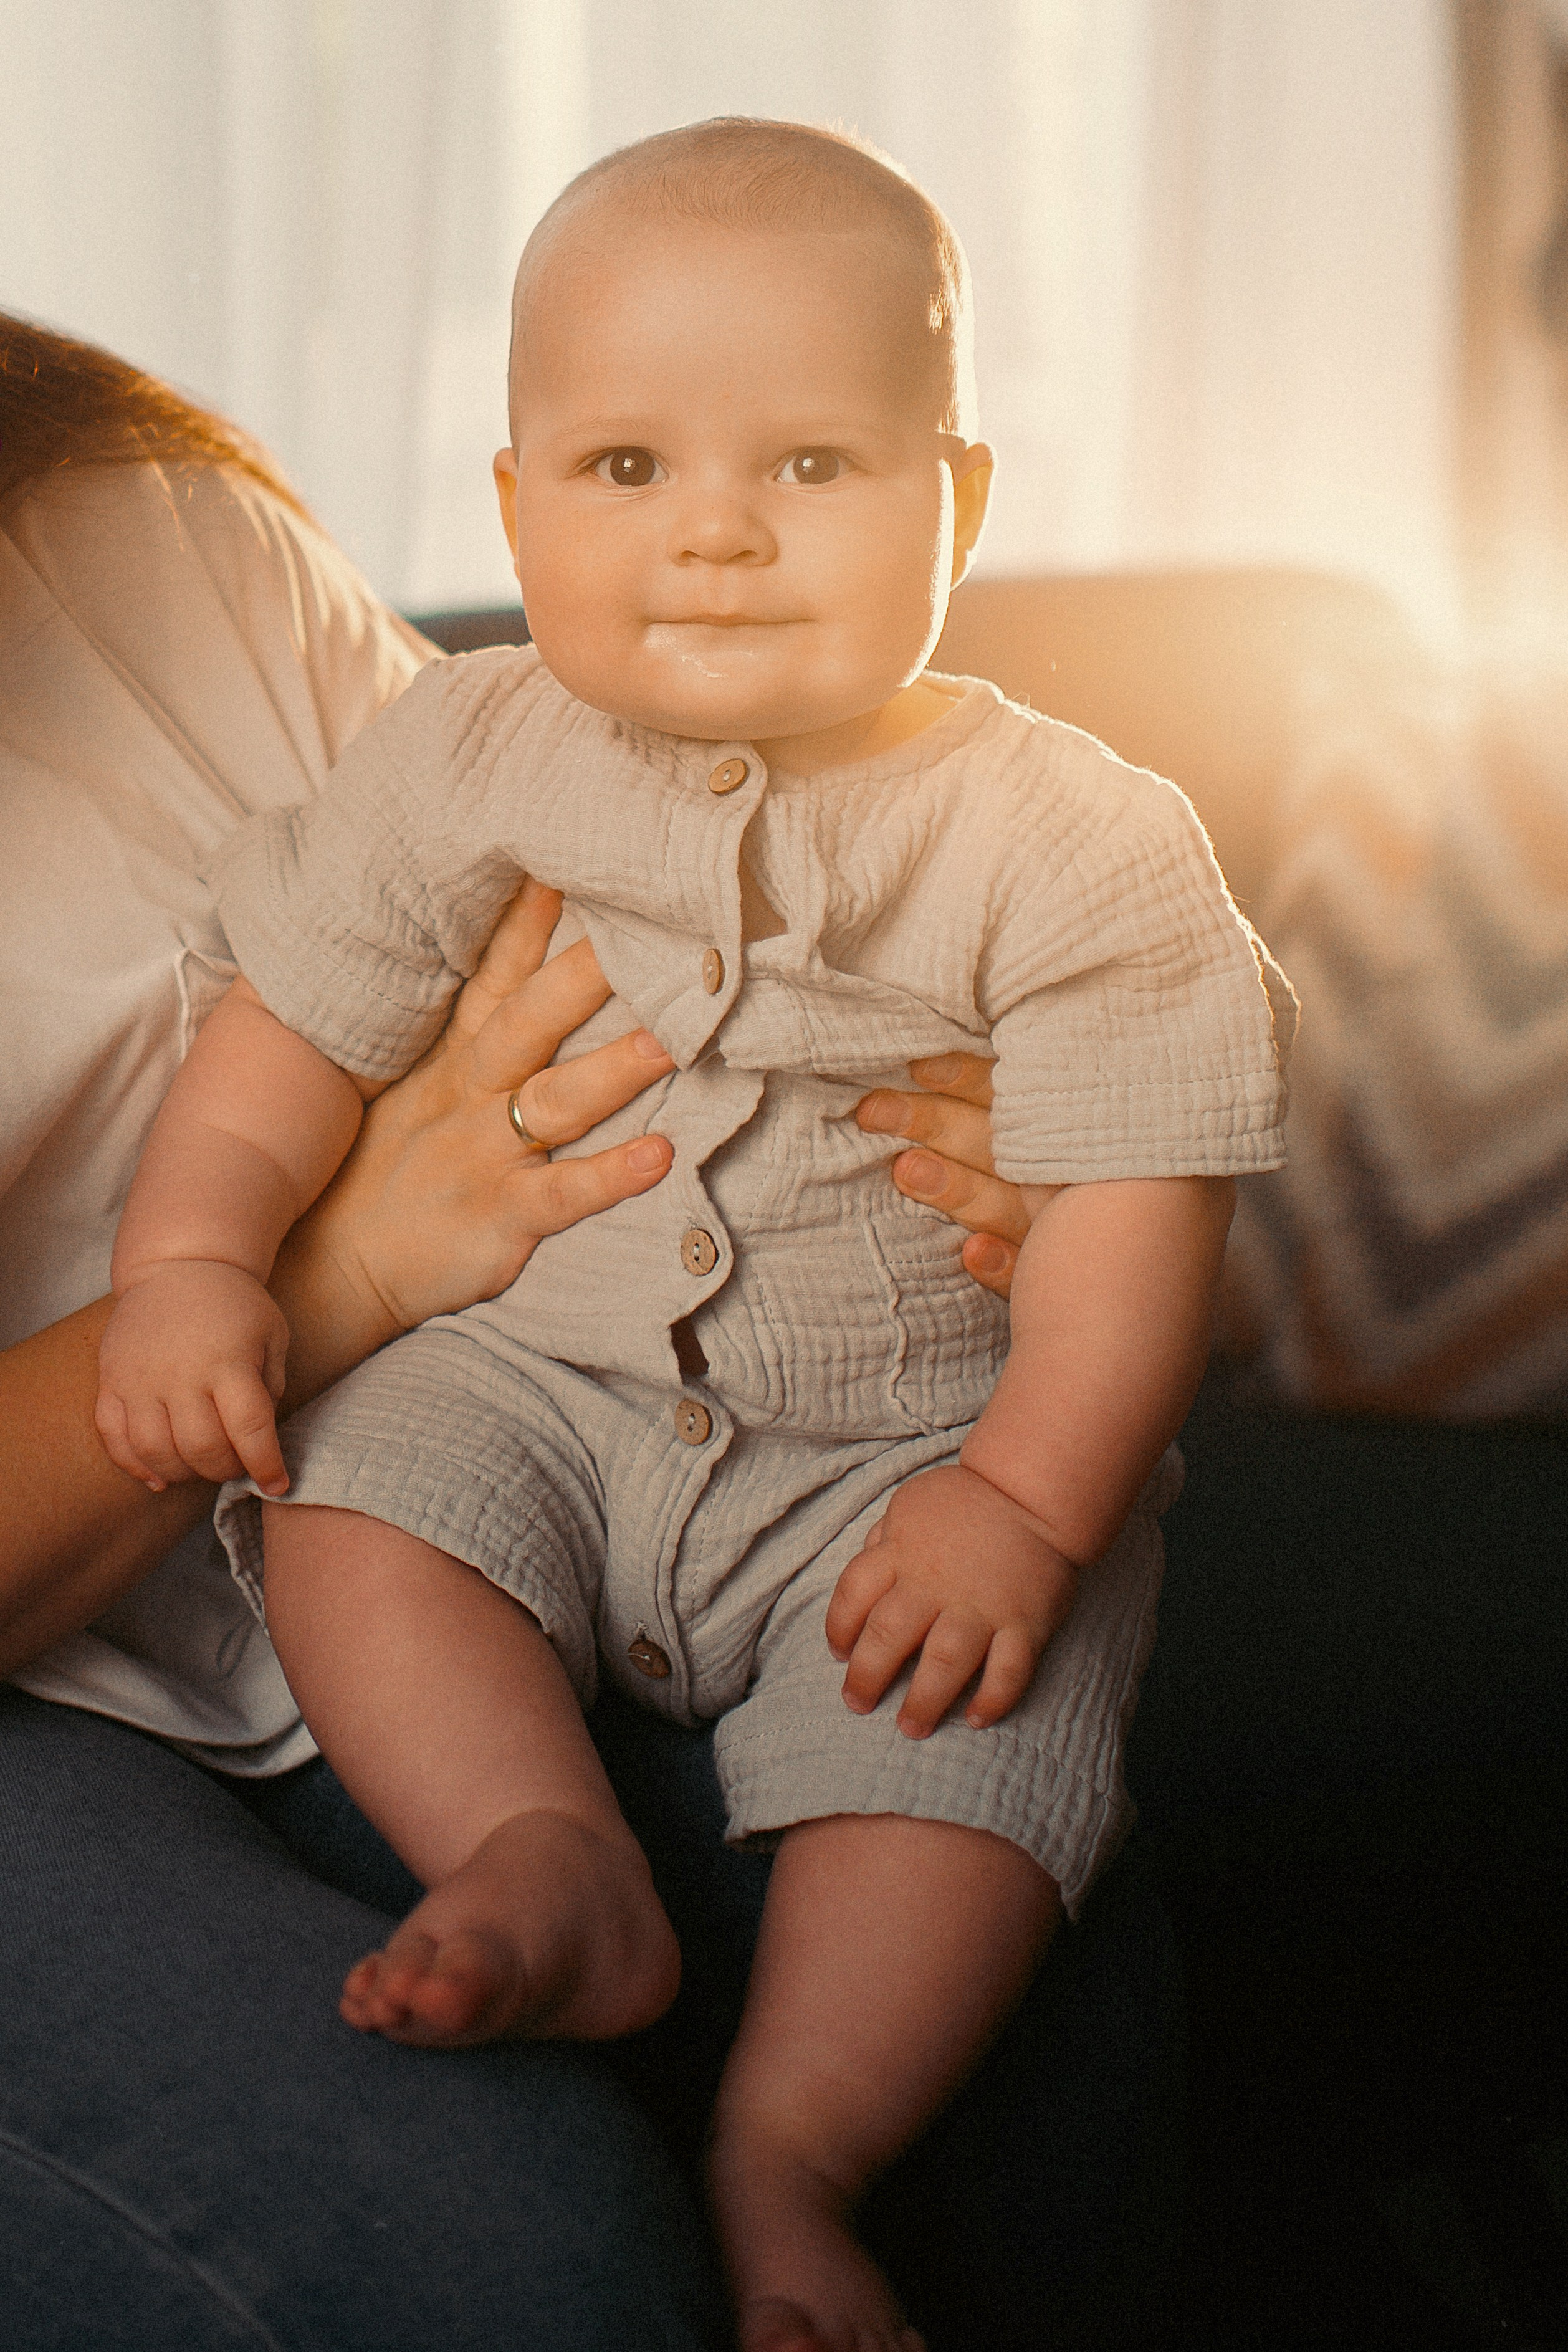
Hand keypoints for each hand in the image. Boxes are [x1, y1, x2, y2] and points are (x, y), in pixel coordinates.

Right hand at [96, 1260, 289, 1494]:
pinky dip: (134, 1465)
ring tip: (200, 1468)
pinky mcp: (111, 1380)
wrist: (178, 1267)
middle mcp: (181, 1373)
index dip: (265, 1465)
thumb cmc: (234, 1305)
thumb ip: (270, 1387)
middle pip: (201, 1448)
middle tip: (235, 1466)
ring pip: (155, 1451)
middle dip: (225, 1470)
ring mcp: (140, 1378)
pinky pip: (113, 1437)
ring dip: (182, 1474)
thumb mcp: (272, 1335)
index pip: (249, 1429)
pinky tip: (158, 1476)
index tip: (276, 1485)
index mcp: (228, 1361)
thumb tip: (260, 1440)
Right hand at [271, 879, 675, 1405]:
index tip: (578, 849)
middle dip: (587, 969)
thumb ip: (465, 1020)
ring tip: (671, 1036)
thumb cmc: (380, 1166)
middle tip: (653, 923)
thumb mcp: (409, 1079)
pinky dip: (611, 1177)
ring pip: (557, 1099)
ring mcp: (485, 1153)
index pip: (499, 966)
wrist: (328, 1268)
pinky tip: (663, 1156)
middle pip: (532, 1016)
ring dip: (614, 1068)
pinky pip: (562, 1195)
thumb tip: (508, 954)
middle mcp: (472, 1091)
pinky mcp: (498, 1217)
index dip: (535, 911)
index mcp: (456, 1052)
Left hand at [825, 1463, 1078, 1740]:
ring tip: (910, 1727)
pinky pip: (1010, 1670)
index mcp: (902, 1552)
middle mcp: (937, 1583)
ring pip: (945, 1661)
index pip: (854, 1594)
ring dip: (924, 1700)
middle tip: (858, 1704)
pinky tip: (975, 1719)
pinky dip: (993, 1699)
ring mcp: (983, 1605)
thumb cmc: (966, 1502)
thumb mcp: (910, 1506)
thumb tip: (860, 1584)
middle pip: (890, 1635)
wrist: (1033, 1491)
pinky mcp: (1025, 1622)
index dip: (839, 1629)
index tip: (840, 1654)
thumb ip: (883, 1543)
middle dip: (867, 1677)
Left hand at [855, 1054, 1046, 1300]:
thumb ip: (1003, 1098)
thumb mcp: (1044, 1126)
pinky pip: (1025, 1273)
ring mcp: (1054, 1228)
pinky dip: (1001, 1264)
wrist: (1136, 1255)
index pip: (1003, 1094)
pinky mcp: (1053, 1278)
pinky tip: (972, 1253)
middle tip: (873, 1110)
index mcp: (1050, 1128)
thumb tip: (928, 1064)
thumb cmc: (1065, 1171)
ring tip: (907, 1169)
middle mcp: (1053, 1174)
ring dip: (959, 1189)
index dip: (963, 1077)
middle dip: (932, 1123)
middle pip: (990, 1143)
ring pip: (1003, 1207)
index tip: (916, 1066)